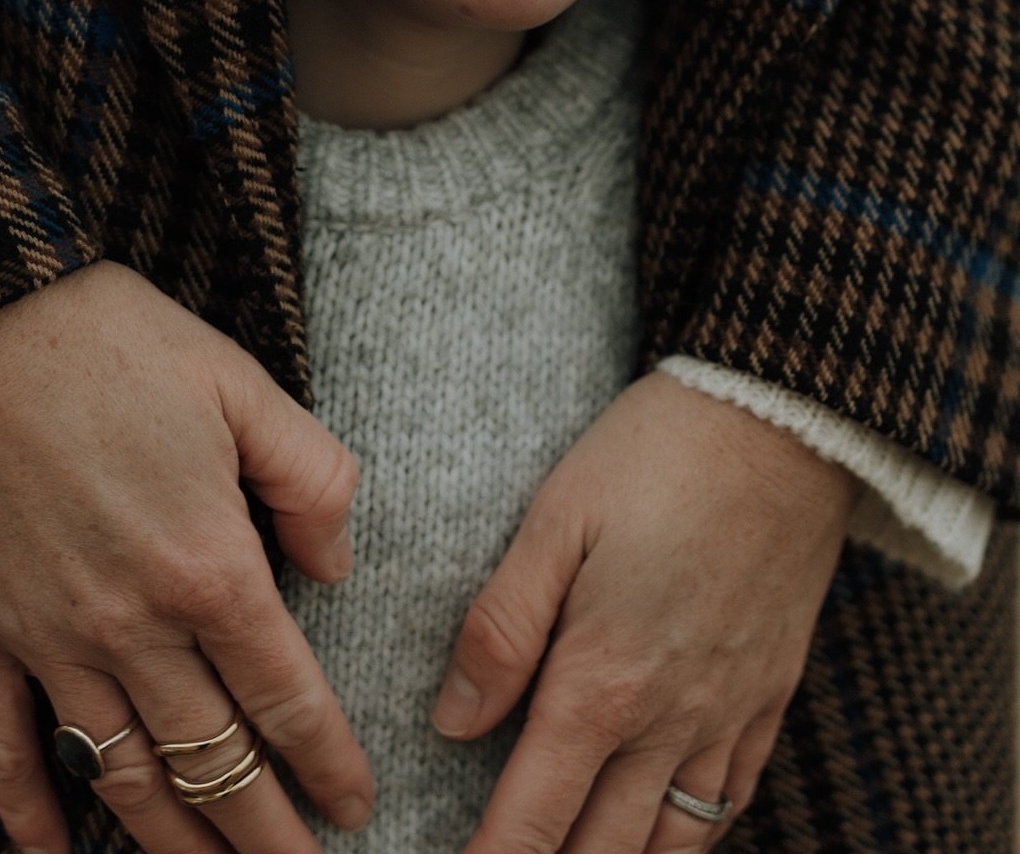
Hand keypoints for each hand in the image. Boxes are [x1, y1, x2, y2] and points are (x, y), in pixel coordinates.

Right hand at [0, 259, 373, 853]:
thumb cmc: (114, 339)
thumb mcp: (243, 384)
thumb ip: (311, 479)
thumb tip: (336, 568)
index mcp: (208, 564)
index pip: (285, 698)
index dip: (328, 763)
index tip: (357, 807)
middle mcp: (130, 623)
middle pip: (212, 763)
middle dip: (265, 836)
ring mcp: (44, 634)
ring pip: (119, 776)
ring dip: (171, 845)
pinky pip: (2, 745)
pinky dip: (30, 814)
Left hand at [431, 371, 859, 852]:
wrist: (781, 424)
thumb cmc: (655, 457)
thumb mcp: (554, 521)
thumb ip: (501, 628)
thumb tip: (454, 722)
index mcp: (603, 681)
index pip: (534, 819)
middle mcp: (669, 720)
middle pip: (601, 850)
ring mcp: (728, 713)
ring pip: (671, 844)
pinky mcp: (769, 693)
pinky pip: (731, 800)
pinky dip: (689, 836)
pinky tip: (660, 832)